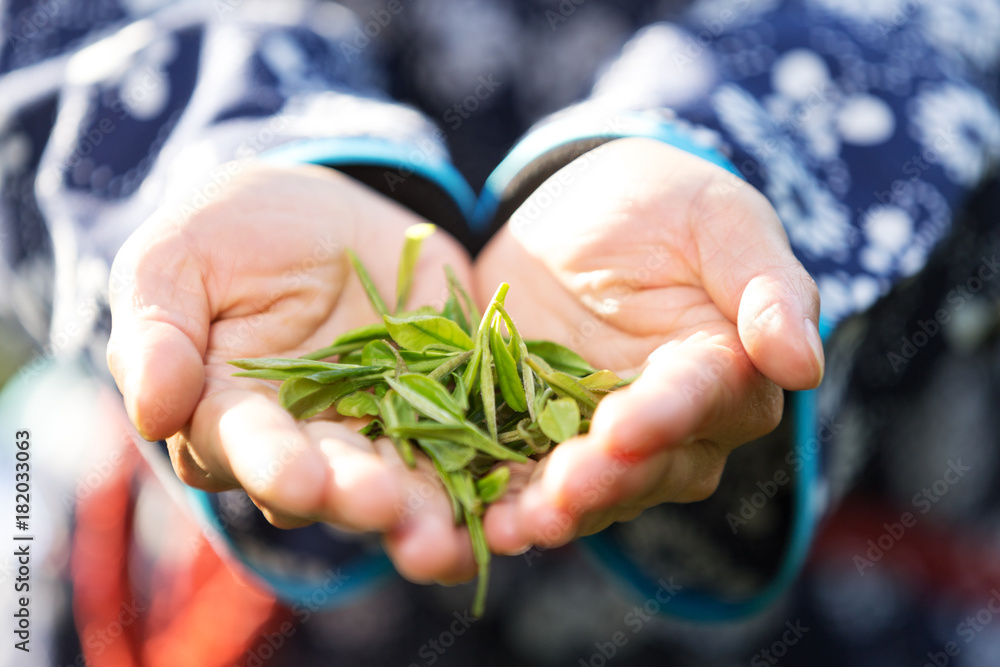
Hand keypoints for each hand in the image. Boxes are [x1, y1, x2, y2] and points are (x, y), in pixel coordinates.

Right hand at [107, 163, 477, 582]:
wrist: (318, 209)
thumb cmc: (230, 234)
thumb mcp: (178, 257)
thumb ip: (156, 329)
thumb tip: (151, 408)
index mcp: (233, 417)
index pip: (248, 451)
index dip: (274, 466)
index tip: (299, 479)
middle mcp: (309, 442)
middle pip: (333, 483)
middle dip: (357, 498)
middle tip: (384, 507)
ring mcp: (382, 429)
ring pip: (405, 483)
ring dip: (426, 514)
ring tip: (449, 534)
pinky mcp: (447, 405)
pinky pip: (472, 445)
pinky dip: (491, 476)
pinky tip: (516, 500)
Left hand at [474, 138, 824, 551]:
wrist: (579, 213)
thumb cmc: (665, 205)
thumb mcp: (718, 220)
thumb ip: (766, 286)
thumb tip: (803, 364)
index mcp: (729, 370)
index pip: (705, 399)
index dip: (666, 416)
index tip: (624, 427)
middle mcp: (677, 425)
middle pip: (652, 466)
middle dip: (607, 480)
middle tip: (562, 492)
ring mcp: (607, 440)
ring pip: (594, 490)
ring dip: (553, 511)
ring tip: (511, 527)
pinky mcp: (545, 439)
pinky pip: (529, 478)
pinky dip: (503, 501)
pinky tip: (475, 521)